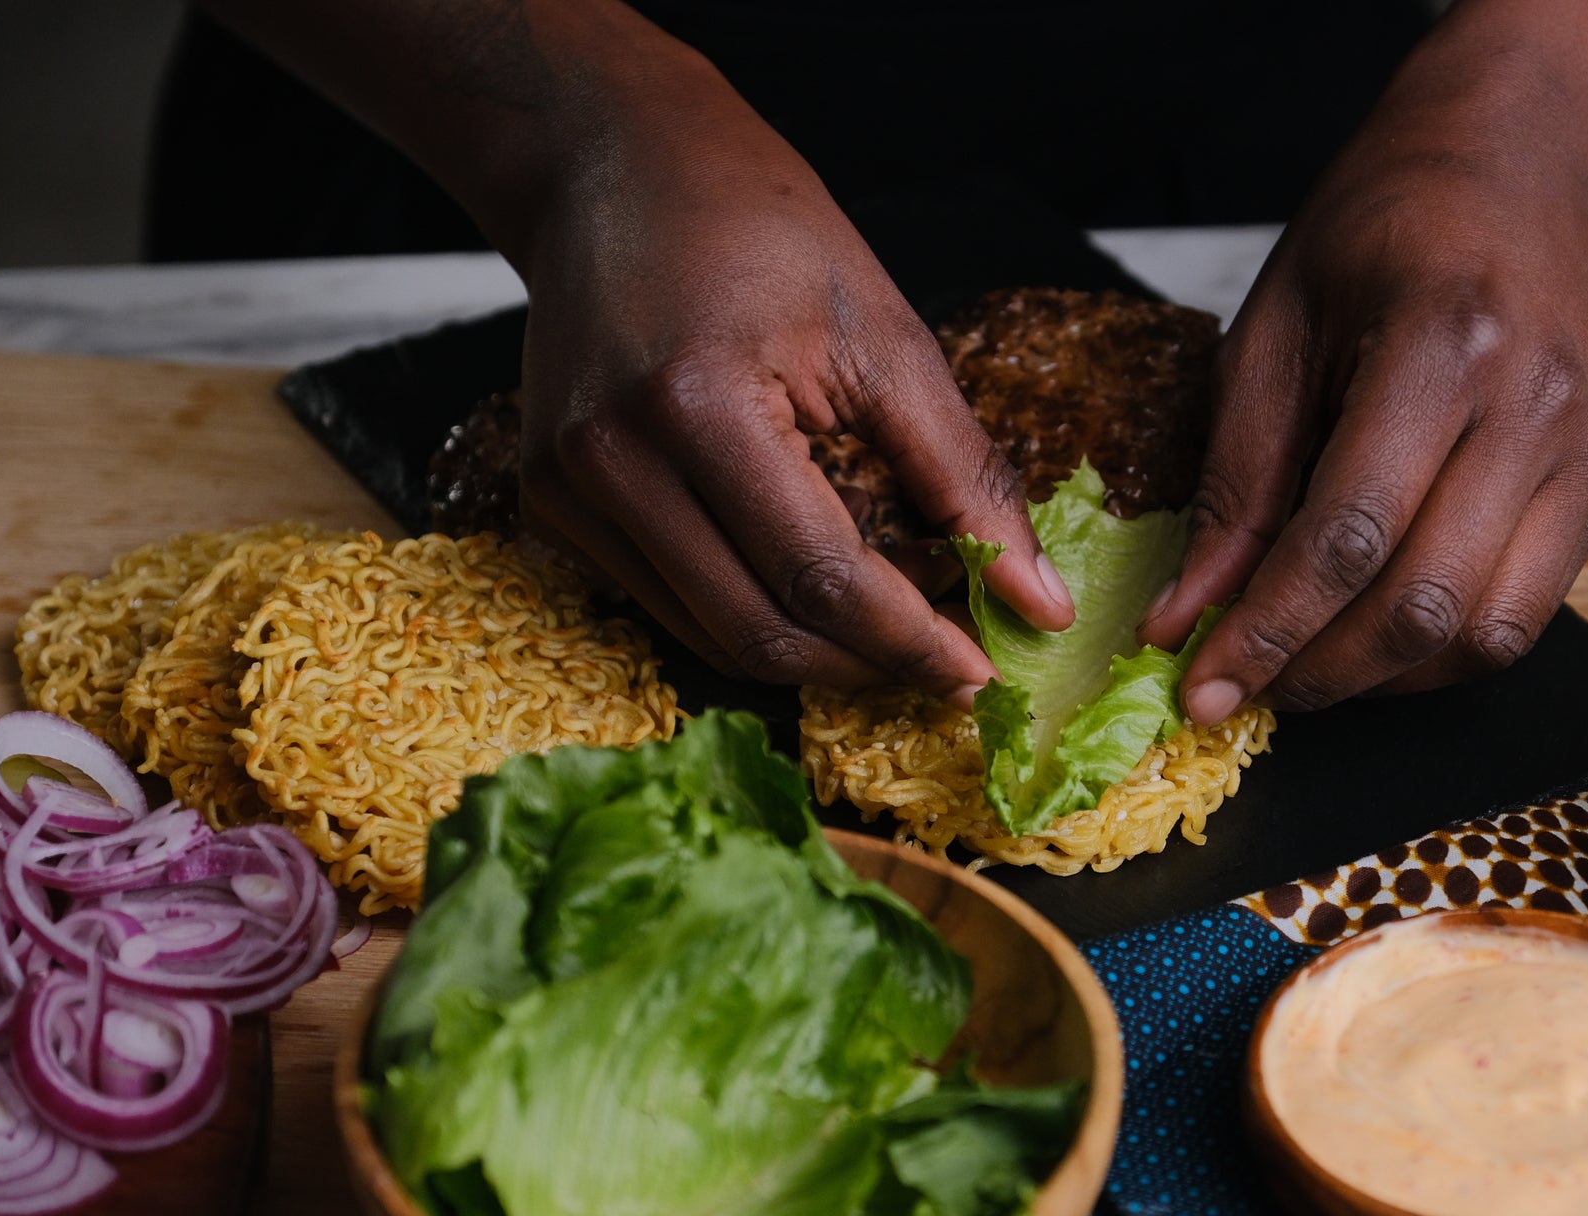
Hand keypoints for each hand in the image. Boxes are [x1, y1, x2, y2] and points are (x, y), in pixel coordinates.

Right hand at [503, 46, 1071, 691]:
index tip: (982, 674)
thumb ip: (966, 480)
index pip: (819, 578)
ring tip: (889, 605)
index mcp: (696, 407)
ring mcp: (564, 490)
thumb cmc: (758, 231)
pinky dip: (750, 606)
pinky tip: (805, 566)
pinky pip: (668, 602)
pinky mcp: (550, 505)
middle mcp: (609, 461)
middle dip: (866, 662)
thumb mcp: (888, 340)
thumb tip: (1038, 602)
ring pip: (710, 635)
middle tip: (945, 654)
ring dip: (814, 645)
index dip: (909, 642)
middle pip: (758, 631)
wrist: (614, 168)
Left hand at [1140, 35, 1587, 721]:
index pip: (1348, 535)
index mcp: (1441, 344)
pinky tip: (1378, 633)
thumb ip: (1235, 484)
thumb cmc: (1381, 232)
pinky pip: (1526, 614)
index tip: (1202, 686)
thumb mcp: (1273, 331)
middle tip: (1246, 686)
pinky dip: (1441, 651)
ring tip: (1308, 664)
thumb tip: (1186, 619)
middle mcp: (1536, 405)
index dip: (1267, 629)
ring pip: (1487, 633)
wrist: (1516, 167)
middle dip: (1319, 672)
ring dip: (1383, 678)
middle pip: (1423, 603)